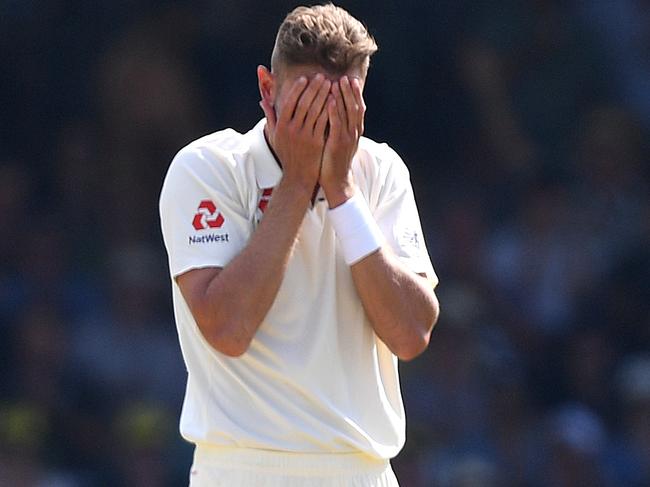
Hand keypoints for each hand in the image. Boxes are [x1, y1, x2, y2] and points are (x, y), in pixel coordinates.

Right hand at [260, 74, 330, 191]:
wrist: (298, 176)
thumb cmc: (286, 155)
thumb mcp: (275, 137)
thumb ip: (270, 117)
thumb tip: (263, 101)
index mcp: (281, 126)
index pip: (289, 102)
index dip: (297, 89)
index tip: (305, 78)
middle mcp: (292, 130)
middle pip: (304, 103)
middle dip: (314, 88)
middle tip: (322, 76)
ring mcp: (305, 136)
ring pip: (316, 111)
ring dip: (324, 96)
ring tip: (330, 85)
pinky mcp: (316, 142)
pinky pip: (324, 122)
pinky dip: (329, 110)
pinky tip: (335, 101)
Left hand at [320, 76, 364, 206]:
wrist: (336, 181)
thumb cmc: (334, 160)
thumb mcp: (338, 140)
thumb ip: (338, 126)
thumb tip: (333, 110)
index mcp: (355, 131)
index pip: (358, 108)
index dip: (355, 93)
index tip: (350, 79)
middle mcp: (354, 133)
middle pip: (355, 106)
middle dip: (350, 91)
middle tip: (345, 77)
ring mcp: (347, 138)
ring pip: (347, 113)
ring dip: (342, 97)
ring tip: (337, 83)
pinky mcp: (338, 144)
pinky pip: (336, 124)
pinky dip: (334, 111)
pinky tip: (329, 100)